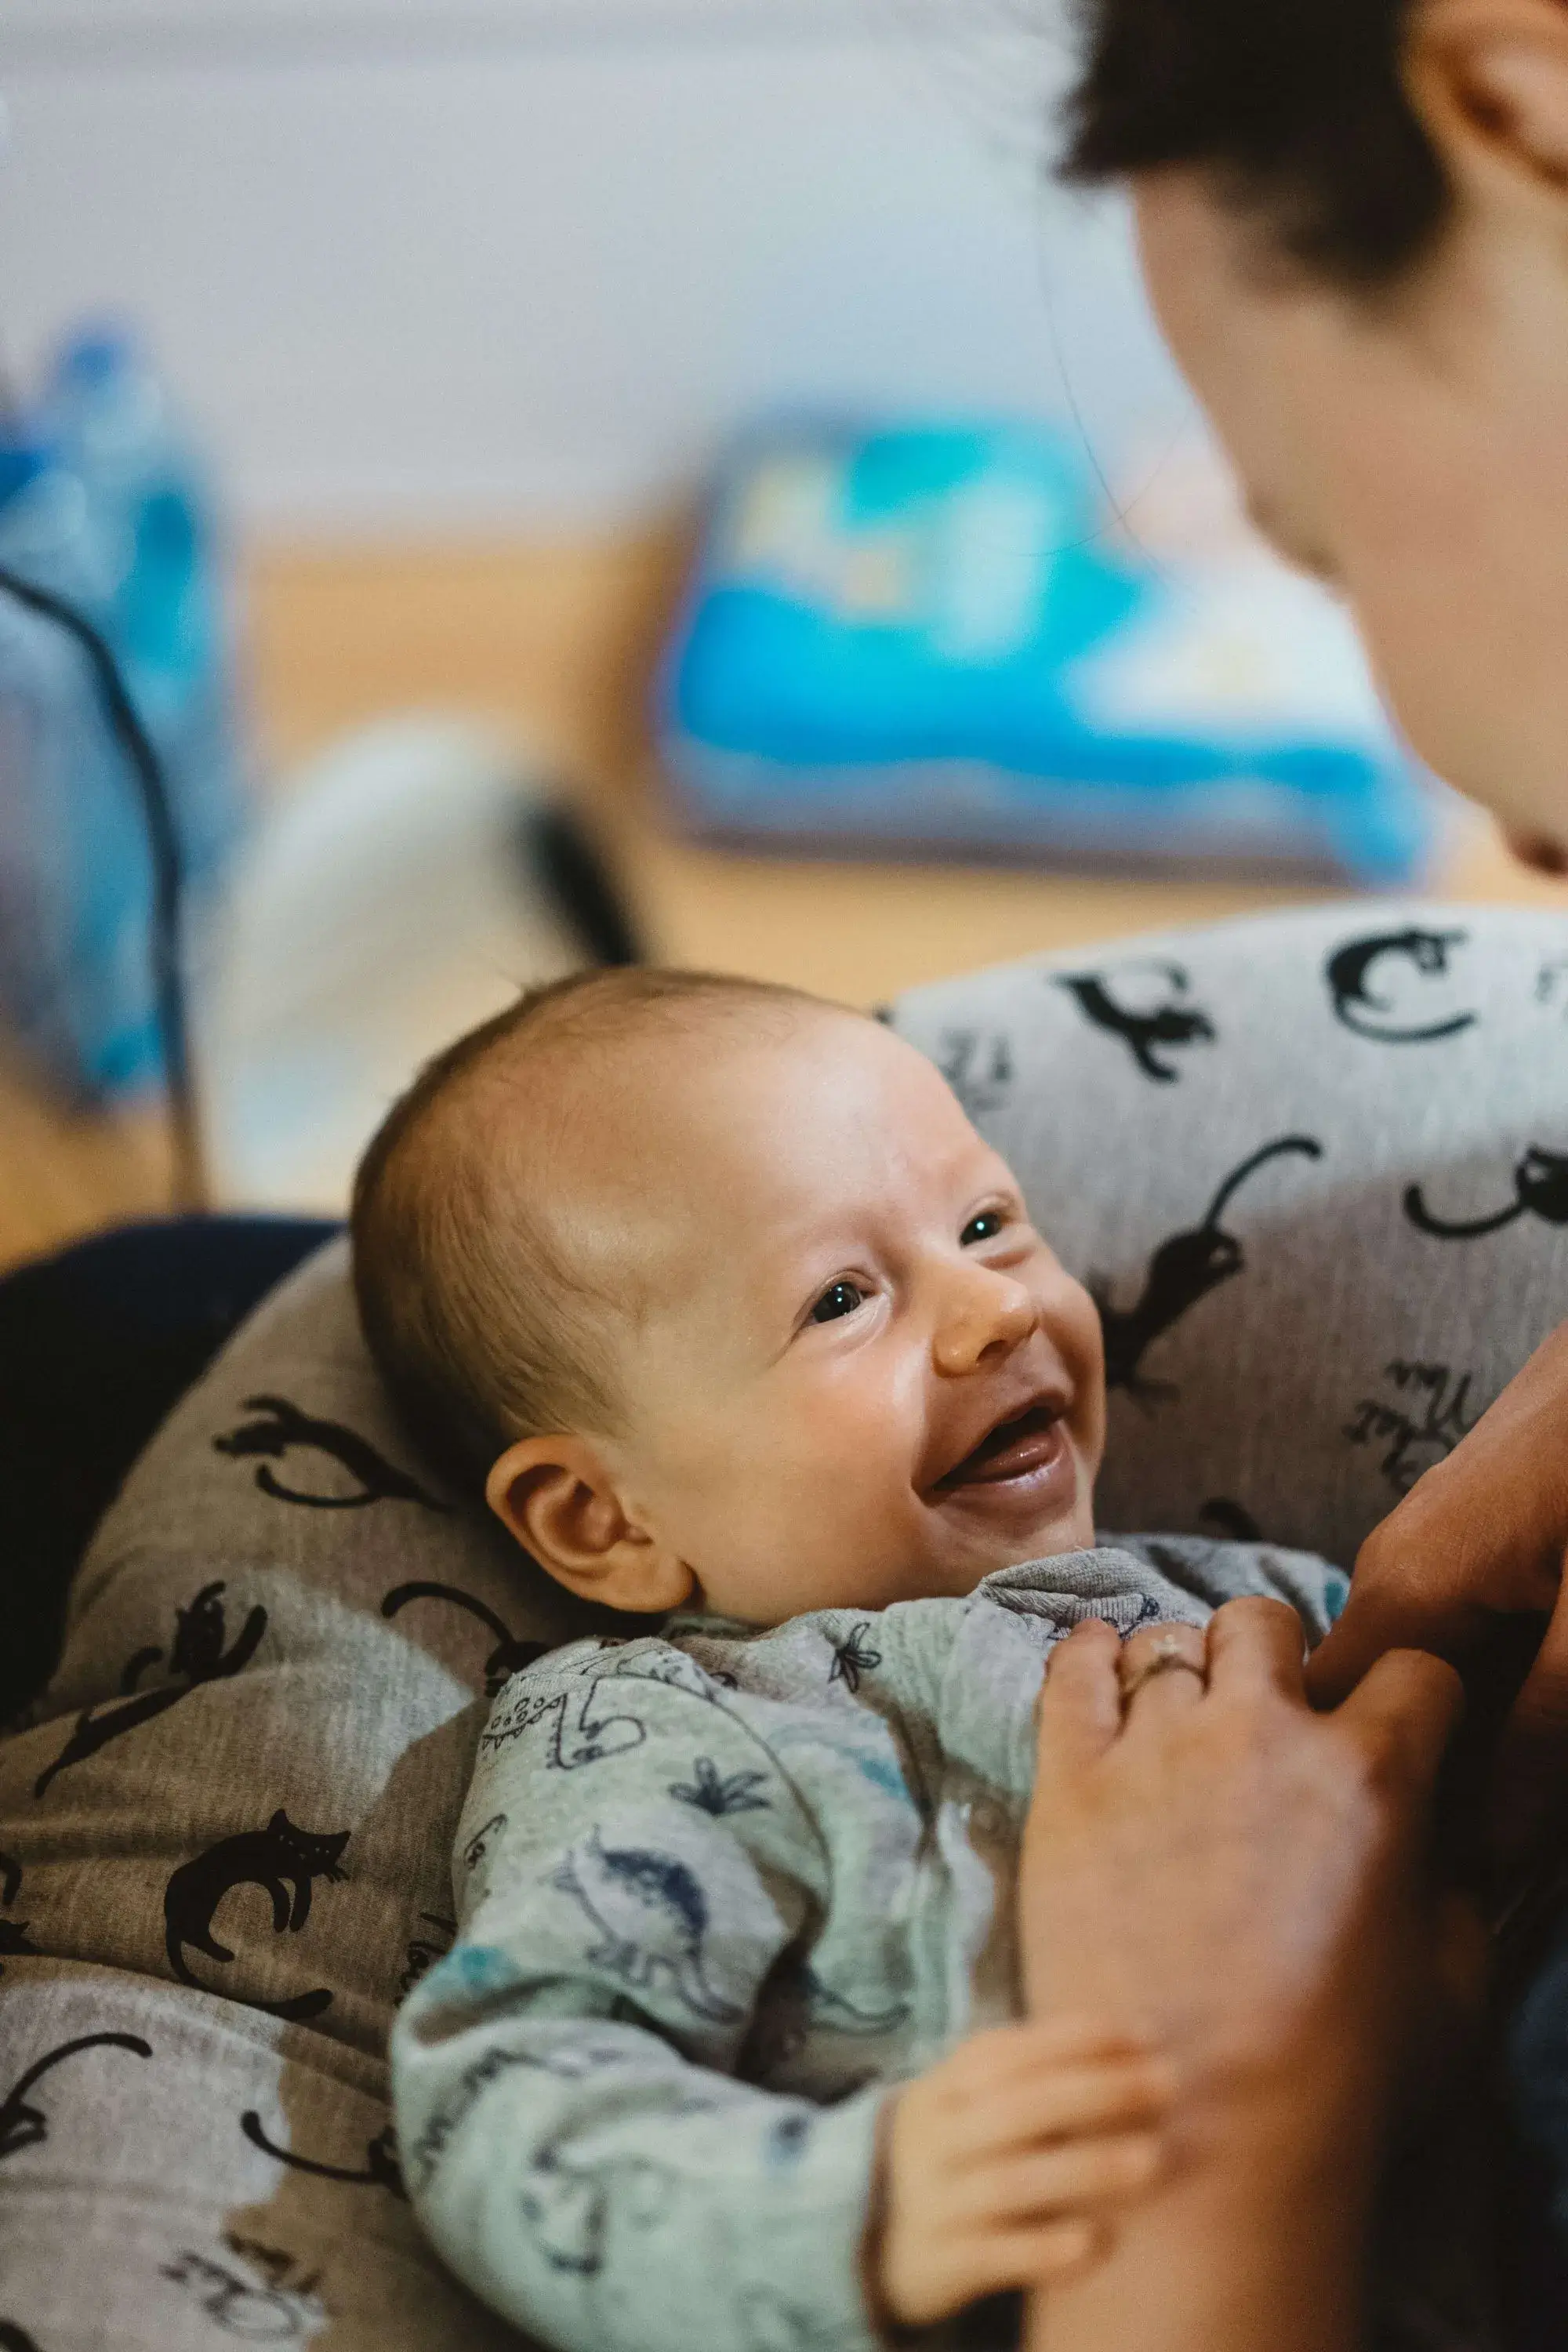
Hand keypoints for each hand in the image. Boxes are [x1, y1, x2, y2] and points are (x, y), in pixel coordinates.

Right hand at [871, 2014, 1172, 2328]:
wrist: (870, 2236)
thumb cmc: (955, 2155)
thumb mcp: (971, 2104)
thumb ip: (1033, 2075)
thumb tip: (1139, 2040)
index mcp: (945, 2086)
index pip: (1010, 2051)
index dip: (1077, 2039)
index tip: (1146, 2036)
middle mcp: (937, 2138)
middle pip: (1018, 2108)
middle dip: (1097, 2092)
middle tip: (1166, 2085)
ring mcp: (937, 2201)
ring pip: (1013, 2181)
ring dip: (1087, 2167)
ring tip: (1152, 2159)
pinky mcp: (942, 2263)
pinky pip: (997, 2255)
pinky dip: (1047, 2249)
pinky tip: (1098, 2241)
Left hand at [1020, 1604, 1464, 2183]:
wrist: (1196, 2132)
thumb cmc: (1334, 2081)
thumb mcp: (1449, 1984)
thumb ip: (1448, 1887)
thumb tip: (1433, 1849)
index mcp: (1372, 1777)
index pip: (1413, 1669)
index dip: (1410, 1695)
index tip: (1391, 1721)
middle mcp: (1262, 1738)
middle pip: (1268, 1622)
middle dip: (1277, 1656)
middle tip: (1267, 1712)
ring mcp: (1157, 1752)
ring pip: (1170, 1641)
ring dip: (1186, 1670)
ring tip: (1181, 1713)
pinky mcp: (1070, 1781)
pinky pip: (1071, 1670)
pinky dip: (1087, 1653)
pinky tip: (1098, 1661)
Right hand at [1307, 1320, 1567, 1868]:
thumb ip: (1544, 1733)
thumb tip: (1492, 1849)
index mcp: (1404, 1588)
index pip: (1331, 1733)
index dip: (1377, 1821)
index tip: (1427, 1894)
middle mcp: (1405, 1565)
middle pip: (1393, 1711)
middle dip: (1448, 1790)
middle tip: (1499, 1871)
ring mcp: (1452, 1541)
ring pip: (1450, 1674)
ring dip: (1497, 1740)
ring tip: (1543, 1809)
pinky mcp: (1501, 1525)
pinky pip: (1489, 1629)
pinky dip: (1525, 1683)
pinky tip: (1562, 1718)